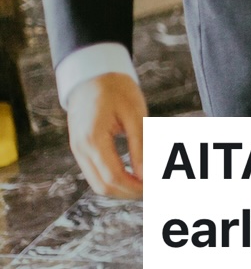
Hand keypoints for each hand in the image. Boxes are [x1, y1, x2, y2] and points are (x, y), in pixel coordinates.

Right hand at [66, 73, 146, 198]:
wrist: (93, 75)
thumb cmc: (118, 90)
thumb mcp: (135, 115)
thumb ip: (140, 147)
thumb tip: (147, 176)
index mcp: (92, 139)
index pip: (113, 176)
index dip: (135, 188)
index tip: (154, 188)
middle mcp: (80, 148)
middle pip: (103, 186)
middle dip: (129, 193)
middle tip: (153, 190)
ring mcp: (77, 149)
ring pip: (97, 183)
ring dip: (121, 189)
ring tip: (145, 185)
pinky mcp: (80, 148)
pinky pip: (95, 173)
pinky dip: (113, 179)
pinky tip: (133, 176)